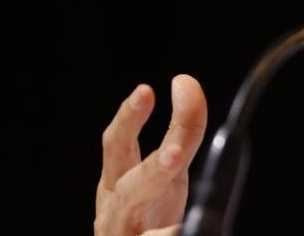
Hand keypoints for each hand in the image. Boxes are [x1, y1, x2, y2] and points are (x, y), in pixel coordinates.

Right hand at [95, 75, 207, 235]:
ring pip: (142, 224)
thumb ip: (179, 133)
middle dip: (154, 171)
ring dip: (165, 214)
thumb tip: (185, 83)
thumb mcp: (165, 175)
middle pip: (131, 190)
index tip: (146, 91)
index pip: (118, 145)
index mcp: (117, 184)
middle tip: (176, 155)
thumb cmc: (146, 219)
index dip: (130, 118)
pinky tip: (188, 231)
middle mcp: (114, 212)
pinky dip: (174, 235)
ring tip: (184, 190)